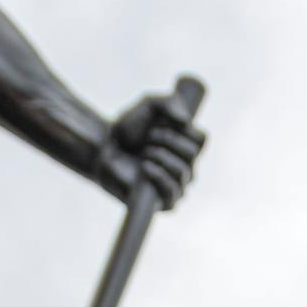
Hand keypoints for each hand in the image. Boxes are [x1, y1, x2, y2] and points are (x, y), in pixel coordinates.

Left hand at [94, 91, 203, 207]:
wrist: (104, 149)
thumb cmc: (127, 130)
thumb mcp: (148, 105)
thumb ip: (167, 102)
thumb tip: (185, 121)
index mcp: (186, 146)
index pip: (202, 139)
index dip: (184, 128)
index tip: (164, 122)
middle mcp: (186, 168)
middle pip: (193, 153)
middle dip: (169, 140)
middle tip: (148, 138)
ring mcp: (177, 187)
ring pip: (184, 172)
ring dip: (161, 157)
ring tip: (143, 153)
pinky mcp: (164, 204)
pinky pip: (173, 193)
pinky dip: (160, 177)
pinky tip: (145, 167)